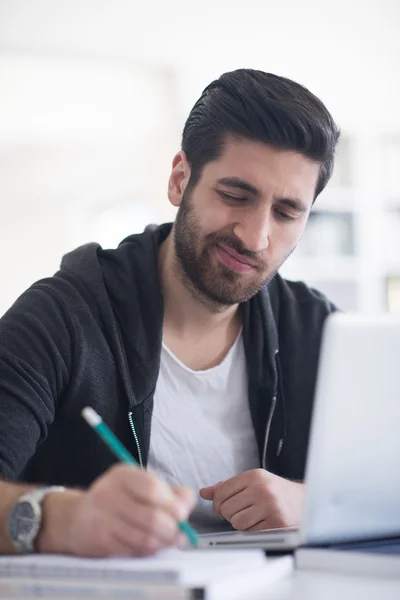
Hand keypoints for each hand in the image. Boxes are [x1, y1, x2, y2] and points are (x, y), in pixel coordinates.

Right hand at [39, 464, 195, 556]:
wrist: (78, 518)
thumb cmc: (118, 500)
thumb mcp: (139, 486)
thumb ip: (169, 491)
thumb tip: (188, 503)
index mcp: (123, 475)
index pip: (153, 487)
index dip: (173, 504)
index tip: (182, 513)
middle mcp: (109, 493)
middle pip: (151, 516)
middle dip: (172, 529)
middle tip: (179, 533)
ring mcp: (101, 517)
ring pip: (144, 537)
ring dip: (162, 543)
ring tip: (167, 541)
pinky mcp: (99, 540)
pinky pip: (132, 551)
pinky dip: (147, 551)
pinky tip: (149, 546)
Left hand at [200, 469, 303, 530]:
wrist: (305, 501)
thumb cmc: (275, 491)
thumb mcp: (252, 482)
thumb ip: (227, 486)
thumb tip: (204, 492)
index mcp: (254, 476)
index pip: (221, 491)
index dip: (218, 502)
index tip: (224, 505)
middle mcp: (261, 489)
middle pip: (226, 509)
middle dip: (230, 514)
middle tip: (241, 511)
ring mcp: (270, 506)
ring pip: (236, 522)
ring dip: (240, 523)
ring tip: (252, 516)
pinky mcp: (276, 522)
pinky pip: (250, 532)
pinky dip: (251, 530)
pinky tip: (261, 522)